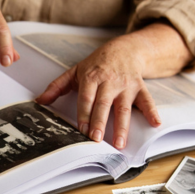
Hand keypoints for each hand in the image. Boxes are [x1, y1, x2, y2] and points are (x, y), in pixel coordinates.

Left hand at [36, 23, 193, 148]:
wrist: (123, 50)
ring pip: (124, 108)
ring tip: (120, 143)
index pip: (87, 98)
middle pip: (104, 105)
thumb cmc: (96, 64)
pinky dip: (152, 112)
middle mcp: (109, 82)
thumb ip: (56, 87)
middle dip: (100, 123)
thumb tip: (39, 100)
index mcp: (92, 78)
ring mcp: (126, 86)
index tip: (81, 129)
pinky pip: (147, 101)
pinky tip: (155, 123)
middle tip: (96, 139)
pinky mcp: (140, 88)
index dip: (84, 114)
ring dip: (123, 126)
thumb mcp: (74, 72)